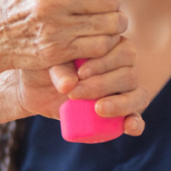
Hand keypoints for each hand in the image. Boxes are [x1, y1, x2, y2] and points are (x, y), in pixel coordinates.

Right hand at [0, 0, 129, 71]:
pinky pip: (99, 45)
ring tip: (111, 22)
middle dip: (115, 2)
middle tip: (110, 7)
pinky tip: (102, 38)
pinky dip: (107, 42)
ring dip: (116, 23)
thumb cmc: (17, 4)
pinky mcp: (57, 50)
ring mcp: (55, 26)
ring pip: (108, 23)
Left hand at [10, 37, 148, 136]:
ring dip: (120, 103)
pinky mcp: (119, 112)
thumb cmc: (43, 65)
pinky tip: (129, 126)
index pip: (124, 50)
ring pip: (137, 94)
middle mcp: (122, 66)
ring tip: (98, 109)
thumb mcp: (48, 62)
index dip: (104, 63)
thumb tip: (69, 85)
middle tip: (75, 93)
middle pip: (129, 74)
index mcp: (110, 45)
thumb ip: (59, 69)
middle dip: (103, 85)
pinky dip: (136, 122)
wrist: (33, 87)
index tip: (80, 72)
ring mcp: (123, 90)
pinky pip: (136, 117)